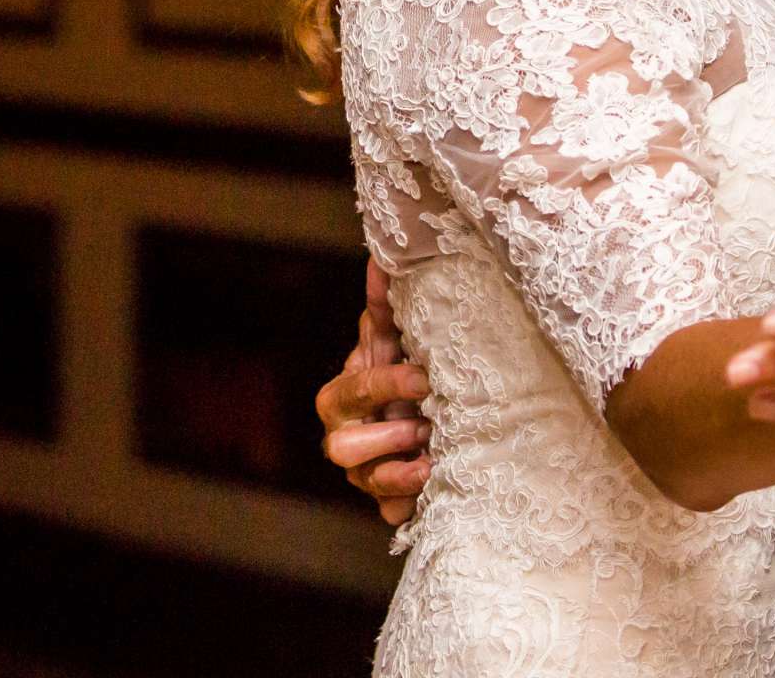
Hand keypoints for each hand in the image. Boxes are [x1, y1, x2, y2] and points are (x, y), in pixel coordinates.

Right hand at [314, 259, 429, 526]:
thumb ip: (384, 307)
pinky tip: (428, 496)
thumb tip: (381, 259)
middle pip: (342, 447)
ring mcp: (362, 473)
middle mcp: (344, 436)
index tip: (425, 378)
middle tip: (424, 425)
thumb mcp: (395, 340)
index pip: (356, 388)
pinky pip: (389, 514)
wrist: (424, 415)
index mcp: (342, 394)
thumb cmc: (405, 371)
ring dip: (397, 473)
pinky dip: (406, 507)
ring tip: (431, 462)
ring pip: (365, 483)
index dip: (387, 384)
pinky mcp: (386, 501)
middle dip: (385, 436)